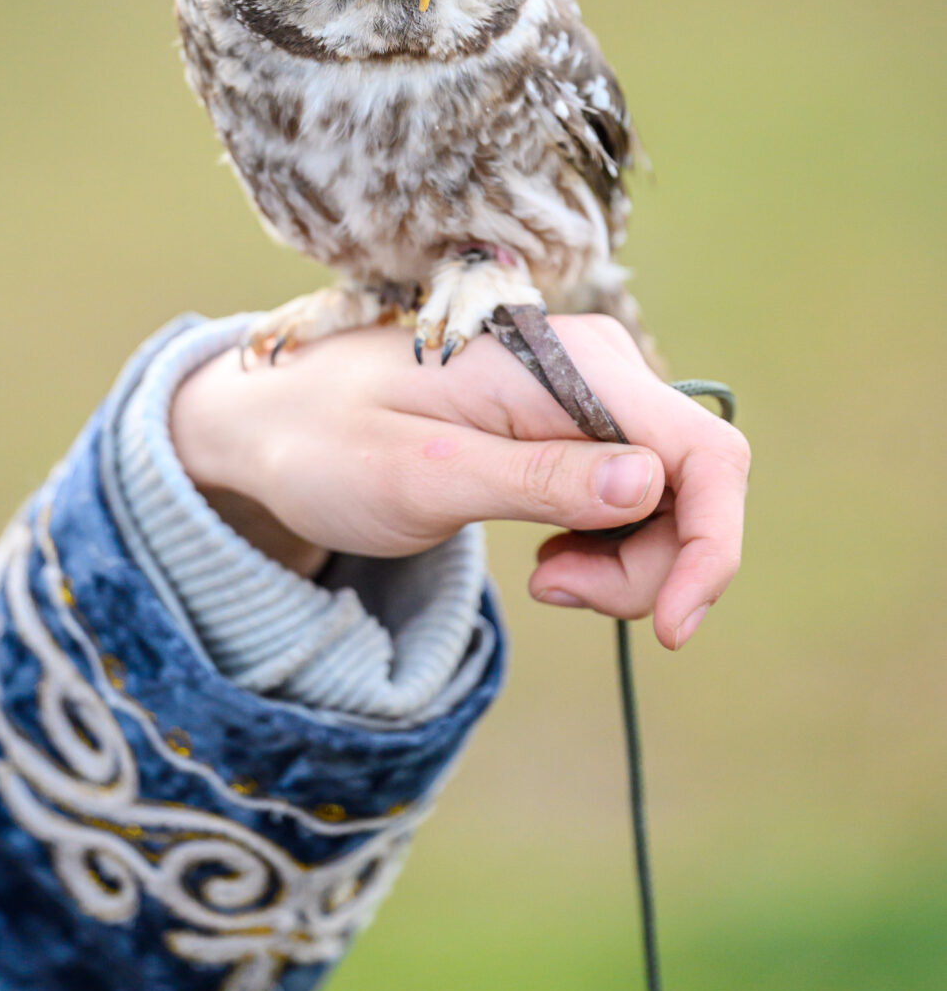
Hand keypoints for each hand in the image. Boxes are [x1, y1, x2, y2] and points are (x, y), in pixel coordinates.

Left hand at [170, 316, 748, 649]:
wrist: (278, 422)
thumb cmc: (330, 442)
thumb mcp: (422, 474)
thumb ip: (535, 478)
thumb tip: (650, 483)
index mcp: (569, 362)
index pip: (703, 450)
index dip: (711, 545)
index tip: (669, 628)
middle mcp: (598, 368)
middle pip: (694, 485)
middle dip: (652, 565)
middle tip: (555, 593)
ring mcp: (593, 398)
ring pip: (671, 502)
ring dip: (627, 564)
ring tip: (542, 579)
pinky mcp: (580, 431)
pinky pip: (636, 504)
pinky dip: (608, 552)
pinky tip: (549, 562)